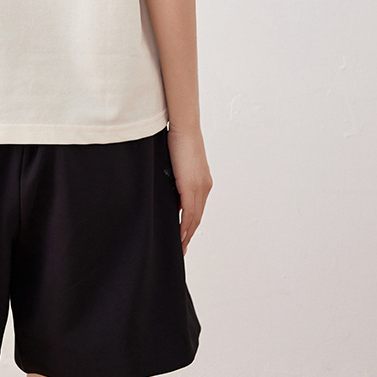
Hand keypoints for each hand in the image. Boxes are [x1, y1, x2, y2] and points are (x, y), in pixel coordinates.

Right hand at [166, 124, 212, 255]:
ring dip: (187, 234)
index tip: (185, 236)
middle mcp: (205, 186)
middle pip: (198, 217)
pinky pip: (189, 212)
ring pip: (195, 217)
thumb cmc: (179, 140)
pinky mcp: (191, 186)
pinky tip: (180, 235)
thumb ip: (178, 179)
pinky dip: (185, 225)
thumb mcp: (178, 164)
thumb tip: (171, 191)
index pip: (198, 208)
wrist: (184, 127)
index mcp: (203, 181)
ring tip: (181, 246)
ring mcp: (200, 187)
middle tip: (183, 248)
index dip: (192, 224)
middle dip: (190, 234)